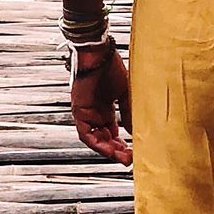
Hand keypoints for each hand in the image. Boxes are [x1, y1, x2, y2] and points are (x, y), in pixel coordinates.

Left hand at [70, 40, 131, 164]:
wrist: (99, 54)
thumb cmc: (112, 67)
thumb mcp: (125, 93)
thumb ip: (129, 113)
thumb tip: (135, 132)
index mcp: (105, 107)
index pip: (112, 132)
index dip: (122, 144)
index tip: (134, 152)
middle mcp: (95, 112)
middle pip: (104, 138)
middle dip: (117, 151)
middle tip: (131, 159)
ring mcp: (86, 113)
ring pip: (95, 139)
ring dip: (108, 150)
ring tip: (123, 158)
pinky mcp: (78, 112)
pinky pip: (85, 134)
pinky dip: (97, 143)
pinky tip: (109, 149)